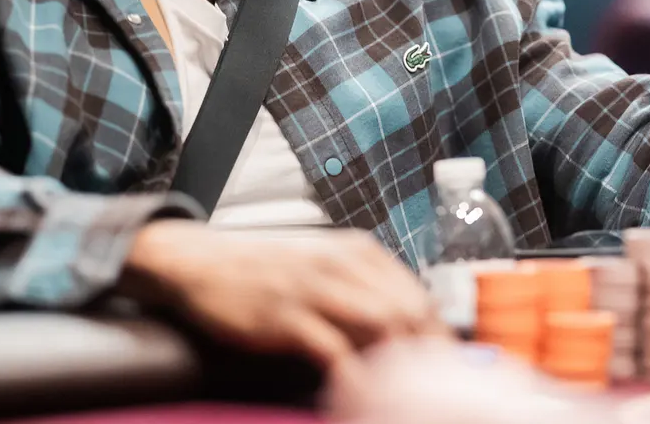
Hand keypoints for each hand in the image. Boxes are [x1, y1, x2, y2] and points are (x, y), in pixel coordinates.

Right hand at [119, 222, 445, 369]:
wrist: (202, 263)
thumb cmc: (264, 270)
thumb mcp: (321, 265)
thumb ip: (359, 288)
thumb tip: (400, 325)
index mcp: (358, 252)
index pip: (417, 294)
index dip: (437, 334)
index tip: (448, 367)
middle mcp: (343, 265)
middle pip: (407, 311)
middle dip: (427, 353)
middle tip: (434, 390)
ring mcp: (316, 289)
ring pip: (381, 325)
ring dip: (399, 365)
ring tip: (407, 396)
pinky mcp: (287, 317)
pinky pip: (335, 351)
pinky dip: (355, 376)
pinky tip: (361, 395)